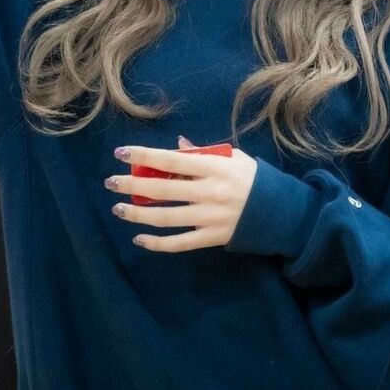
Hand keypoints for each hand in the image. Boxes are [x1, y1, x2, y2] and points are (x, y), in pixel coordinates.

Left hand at [105, 137, 257, 251]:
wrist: (279, 211)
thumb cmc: (252, 178)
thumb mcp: (231, 157)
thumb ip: (202, 152)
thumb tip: (176, 146)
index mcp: (213, 167)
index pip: (170, 159)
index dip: (144, 155)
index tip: (121, 153)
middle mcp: (208, 192)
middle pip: (161, 188)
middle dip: (132, 184)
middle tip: (110, 182)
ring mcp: (208, 217)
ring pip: (165, 218)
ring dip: (137, 214)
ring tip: (119, 209)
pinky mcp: (211, 238)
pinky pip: (178, 243)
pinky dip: (156, 243)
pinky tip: (139, 238)